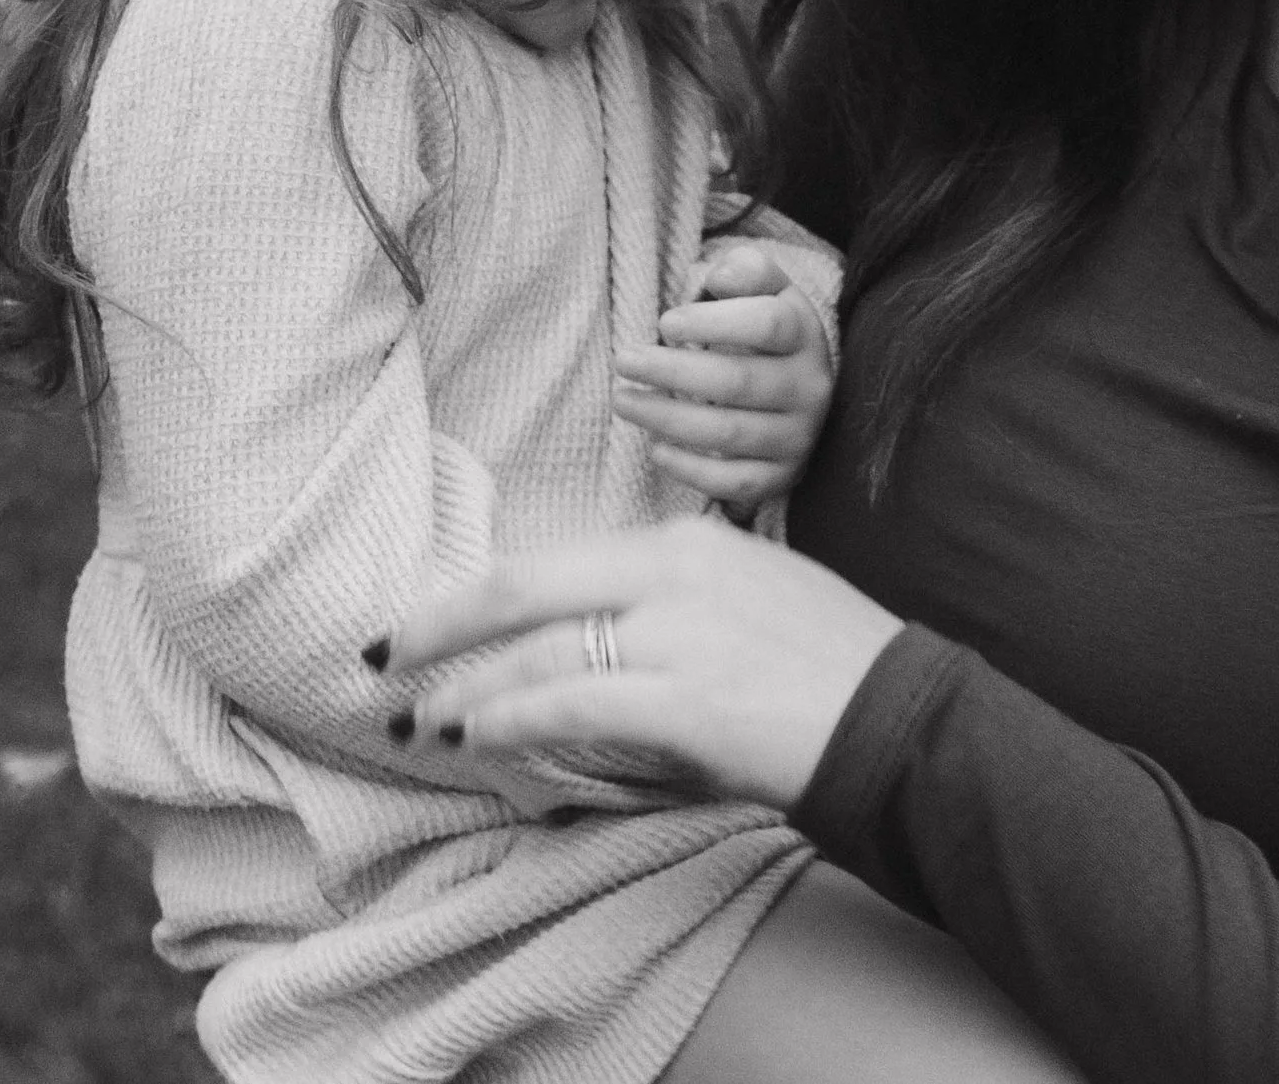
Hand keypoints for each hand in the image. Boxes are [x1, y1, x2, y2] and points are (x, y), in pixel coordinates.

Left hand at [376, 516, 903, 808]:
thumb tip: (584, 647)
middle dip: (439, 625)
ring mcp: (678, 633)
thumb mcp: (746, 600)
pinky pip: (570, 706)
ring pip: (536, 655)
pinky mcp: (683, 699)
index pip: (552, 561)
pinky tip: (477, 736)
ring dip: (464, 693)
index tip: (424, 624)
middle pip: (522, 587)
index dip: (474, 594)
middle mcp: (673, 571)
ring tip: (419, 720)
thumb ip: (666, 608)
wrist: (899, 715)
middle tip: (379, 660)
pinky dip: (512, 721)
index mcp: (685, 541)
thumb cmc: (826, 666)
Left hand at [612, 241, 834, 517]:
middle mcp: (808, 387)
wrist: (804, 393)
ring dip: (667, 418)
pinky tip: (655, 450)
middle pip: (737, 381)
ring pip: (728, 433)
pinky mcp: (782, 476)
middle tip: (623, 360)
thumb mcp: (769, 292)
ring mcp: (798, 437)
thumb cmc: (769, 335)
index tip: (665, 322)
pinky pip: (735, 482)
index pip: (766, 325)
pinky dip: (691, 470)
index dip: (713, 323)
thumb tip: (722, 278)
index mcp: (804, 334)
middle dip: (672, 370)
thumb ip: (749, 271)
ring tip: (623, 400)